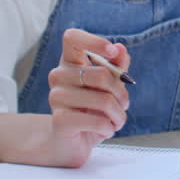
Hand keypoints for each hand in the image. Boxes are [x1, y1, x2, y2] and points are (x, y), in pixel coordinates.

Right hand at [44, 28, 130, 166]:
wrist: (73, 141)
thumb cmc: (92, 109)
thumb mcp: (108, 87)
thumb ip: (116, 66)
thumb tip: (120, 48)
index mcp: (69, 62)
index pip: (72, 37)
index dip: (94, 41)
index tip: (112, 52)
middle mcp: (58, 75)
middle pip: (101, 75)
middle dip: (121, 94)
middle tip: (123, 105)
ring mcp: (56, 97)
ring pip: (103, 100)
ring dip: (118, 115)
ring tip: (116, 121)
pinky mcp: (59, 120)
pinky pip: (97, 121)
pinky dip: (109, 128)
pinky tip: (106, 130)